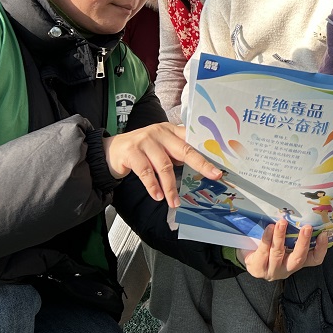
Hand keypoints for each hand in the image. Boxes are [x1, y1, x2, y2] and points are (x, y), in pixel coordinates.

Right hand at [103, 123, 221, 206]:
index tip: (221, 162)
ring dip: (170, 187)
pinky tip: (157, 196)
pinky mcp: (132, 152)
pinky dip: (152, 186)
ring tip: (175, 202)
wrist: (111, 150)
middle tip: (214, 175)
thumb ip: (177, 152)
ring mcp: (145, 141)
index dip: (208, 150)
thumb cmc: (142, 150)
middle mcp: (160, 133)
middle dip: (201, 164)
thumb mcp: (161, 146)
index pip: (193, 139)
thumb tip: (201, 168)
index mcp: (171, 131)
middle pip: (184, 149)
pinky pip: (145, 172)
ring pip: (164, 165)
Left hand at [239, 220, 327, 280]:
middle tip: (307, 227)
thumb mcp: (284, 241)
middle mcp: (287, 268)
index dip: (321, 249)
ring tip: (282, 223)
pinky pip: (263, 252)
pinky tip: (269, 228)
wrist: (247, 256)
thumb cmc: (270, 246)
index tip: (323, 234)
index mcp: (297, 261)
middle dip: (303, 243)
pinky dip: (267, 239)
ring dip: (281, 237)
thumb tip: (303, 211)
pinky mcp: (258, 268)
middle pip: (298, 259)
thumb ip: (293, 233)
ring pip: (279, 254)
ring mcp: (272, 270)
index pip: (314, 259)